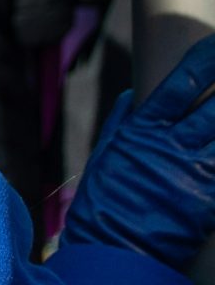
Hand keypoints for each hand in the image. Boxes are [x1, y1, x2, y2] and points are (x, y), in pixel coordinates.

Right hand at [61, 33, 214, 269]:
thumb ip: (123, 120)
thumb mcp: (106, 152)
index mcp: (143, 130)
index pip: (180, 85)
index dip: (203, 62)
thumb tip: (136, 94)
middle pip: (214, 107)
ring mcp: (193, 173)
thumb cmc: (104, 199)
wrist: (112, 245)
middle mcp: (171, 146)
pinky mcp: (207, 201)